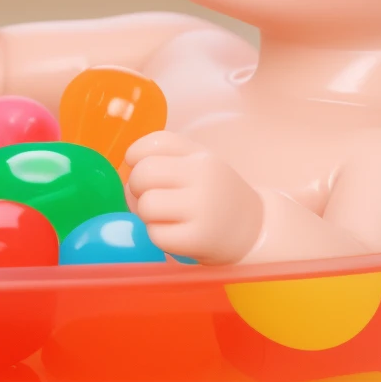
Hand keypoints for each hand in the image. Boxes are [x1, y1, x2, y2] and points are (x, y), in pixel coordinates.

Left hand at [126, 130, 263, 264]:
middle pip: (142, 174)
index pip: (154, 143)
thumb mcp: (199, 162)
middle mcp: (203, 178)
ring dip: (147, 215)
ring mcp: (202, 208)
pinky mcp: (198, 238)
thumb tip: (127, 166)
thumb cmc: (215, 193)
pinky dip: (158, 236)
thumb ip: (165, 153)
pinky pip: (155, 234)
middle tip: (152, 196)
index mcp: (201, 157)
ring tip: (165, 217)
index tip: (142, 168)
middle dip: (137, 188)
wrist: (253, 229)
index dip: (135, 156)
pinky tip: (175, 233)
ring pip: (146, 206)